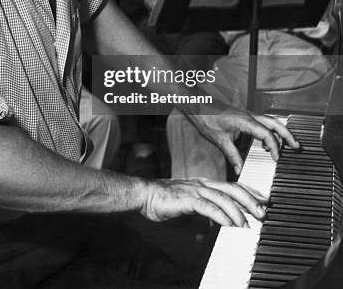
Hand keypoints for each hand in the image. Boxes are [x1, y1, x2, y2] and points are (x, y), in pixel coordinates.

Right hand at [140, 177, 266, 225]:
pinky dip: (221, 216)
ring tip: (248, 224)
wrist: (144, 194)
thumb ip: (204, 211)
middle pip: (232, 188)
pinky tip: (229, 225)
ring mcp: (195, 189)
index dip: (249, 193)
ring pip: (223, 197)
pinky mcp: (187, 198)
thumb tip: (216, 223)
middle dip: (250, 200)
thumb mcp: (189, 205)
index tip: (263, 202)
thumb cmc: (164, 200)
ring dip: (238, 211)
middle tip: (263, 212)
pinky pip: (208, 207)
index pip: (232, 186)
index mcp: (204, 184)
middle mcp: (203, 184)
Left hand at [188, 107, 299, 174]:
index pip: (267, 134)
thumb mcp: (220, 140)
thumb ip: (232, 156)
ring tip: (288, 144)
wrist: (197, 105)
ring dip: (280, 131)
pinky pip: (262, 121)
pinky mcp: (244, 116)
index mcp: (246, 121)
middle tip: (297, 146)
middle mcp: (249, 116)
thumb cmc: (206, 118)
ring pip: (270, 120)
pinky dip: (269, 130)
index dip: (275, 147)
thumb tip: (240, 170)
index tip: (277, 159)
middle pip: (275, 123)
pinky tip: (267, 141)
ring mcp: (247, 114)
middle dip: (288, 135)